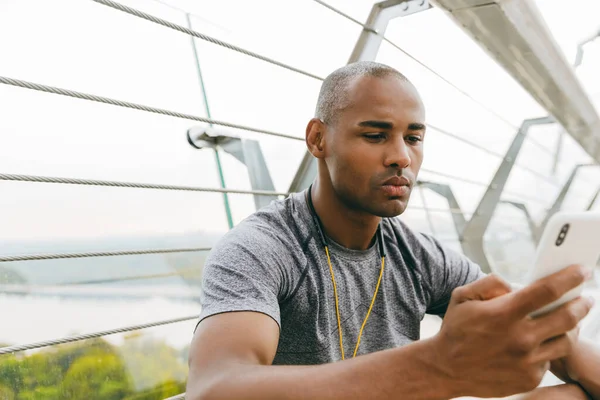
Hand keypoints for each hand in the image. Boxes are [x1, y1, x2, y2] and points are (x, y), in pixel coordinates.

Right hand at [432, 264, 593, 398]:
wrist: (445, 369)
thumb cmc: (456, 329)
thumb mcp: (463, 296)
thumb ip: (491, 283)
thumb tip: (517, 285)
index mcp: (504, 313)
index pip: (548, 290)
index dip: (570, 277)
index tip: (583, 271)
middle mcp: (520, 338)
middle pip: (568, 317)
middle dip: (582, 304)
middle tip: (585, 298)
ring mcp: (527, 361)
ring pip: (566, 341)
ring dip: (571, 328)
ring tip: (568, 319)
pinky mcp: (530, 378)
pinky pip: (550, 360)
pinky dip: (548, 348)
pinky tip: (539, 342)